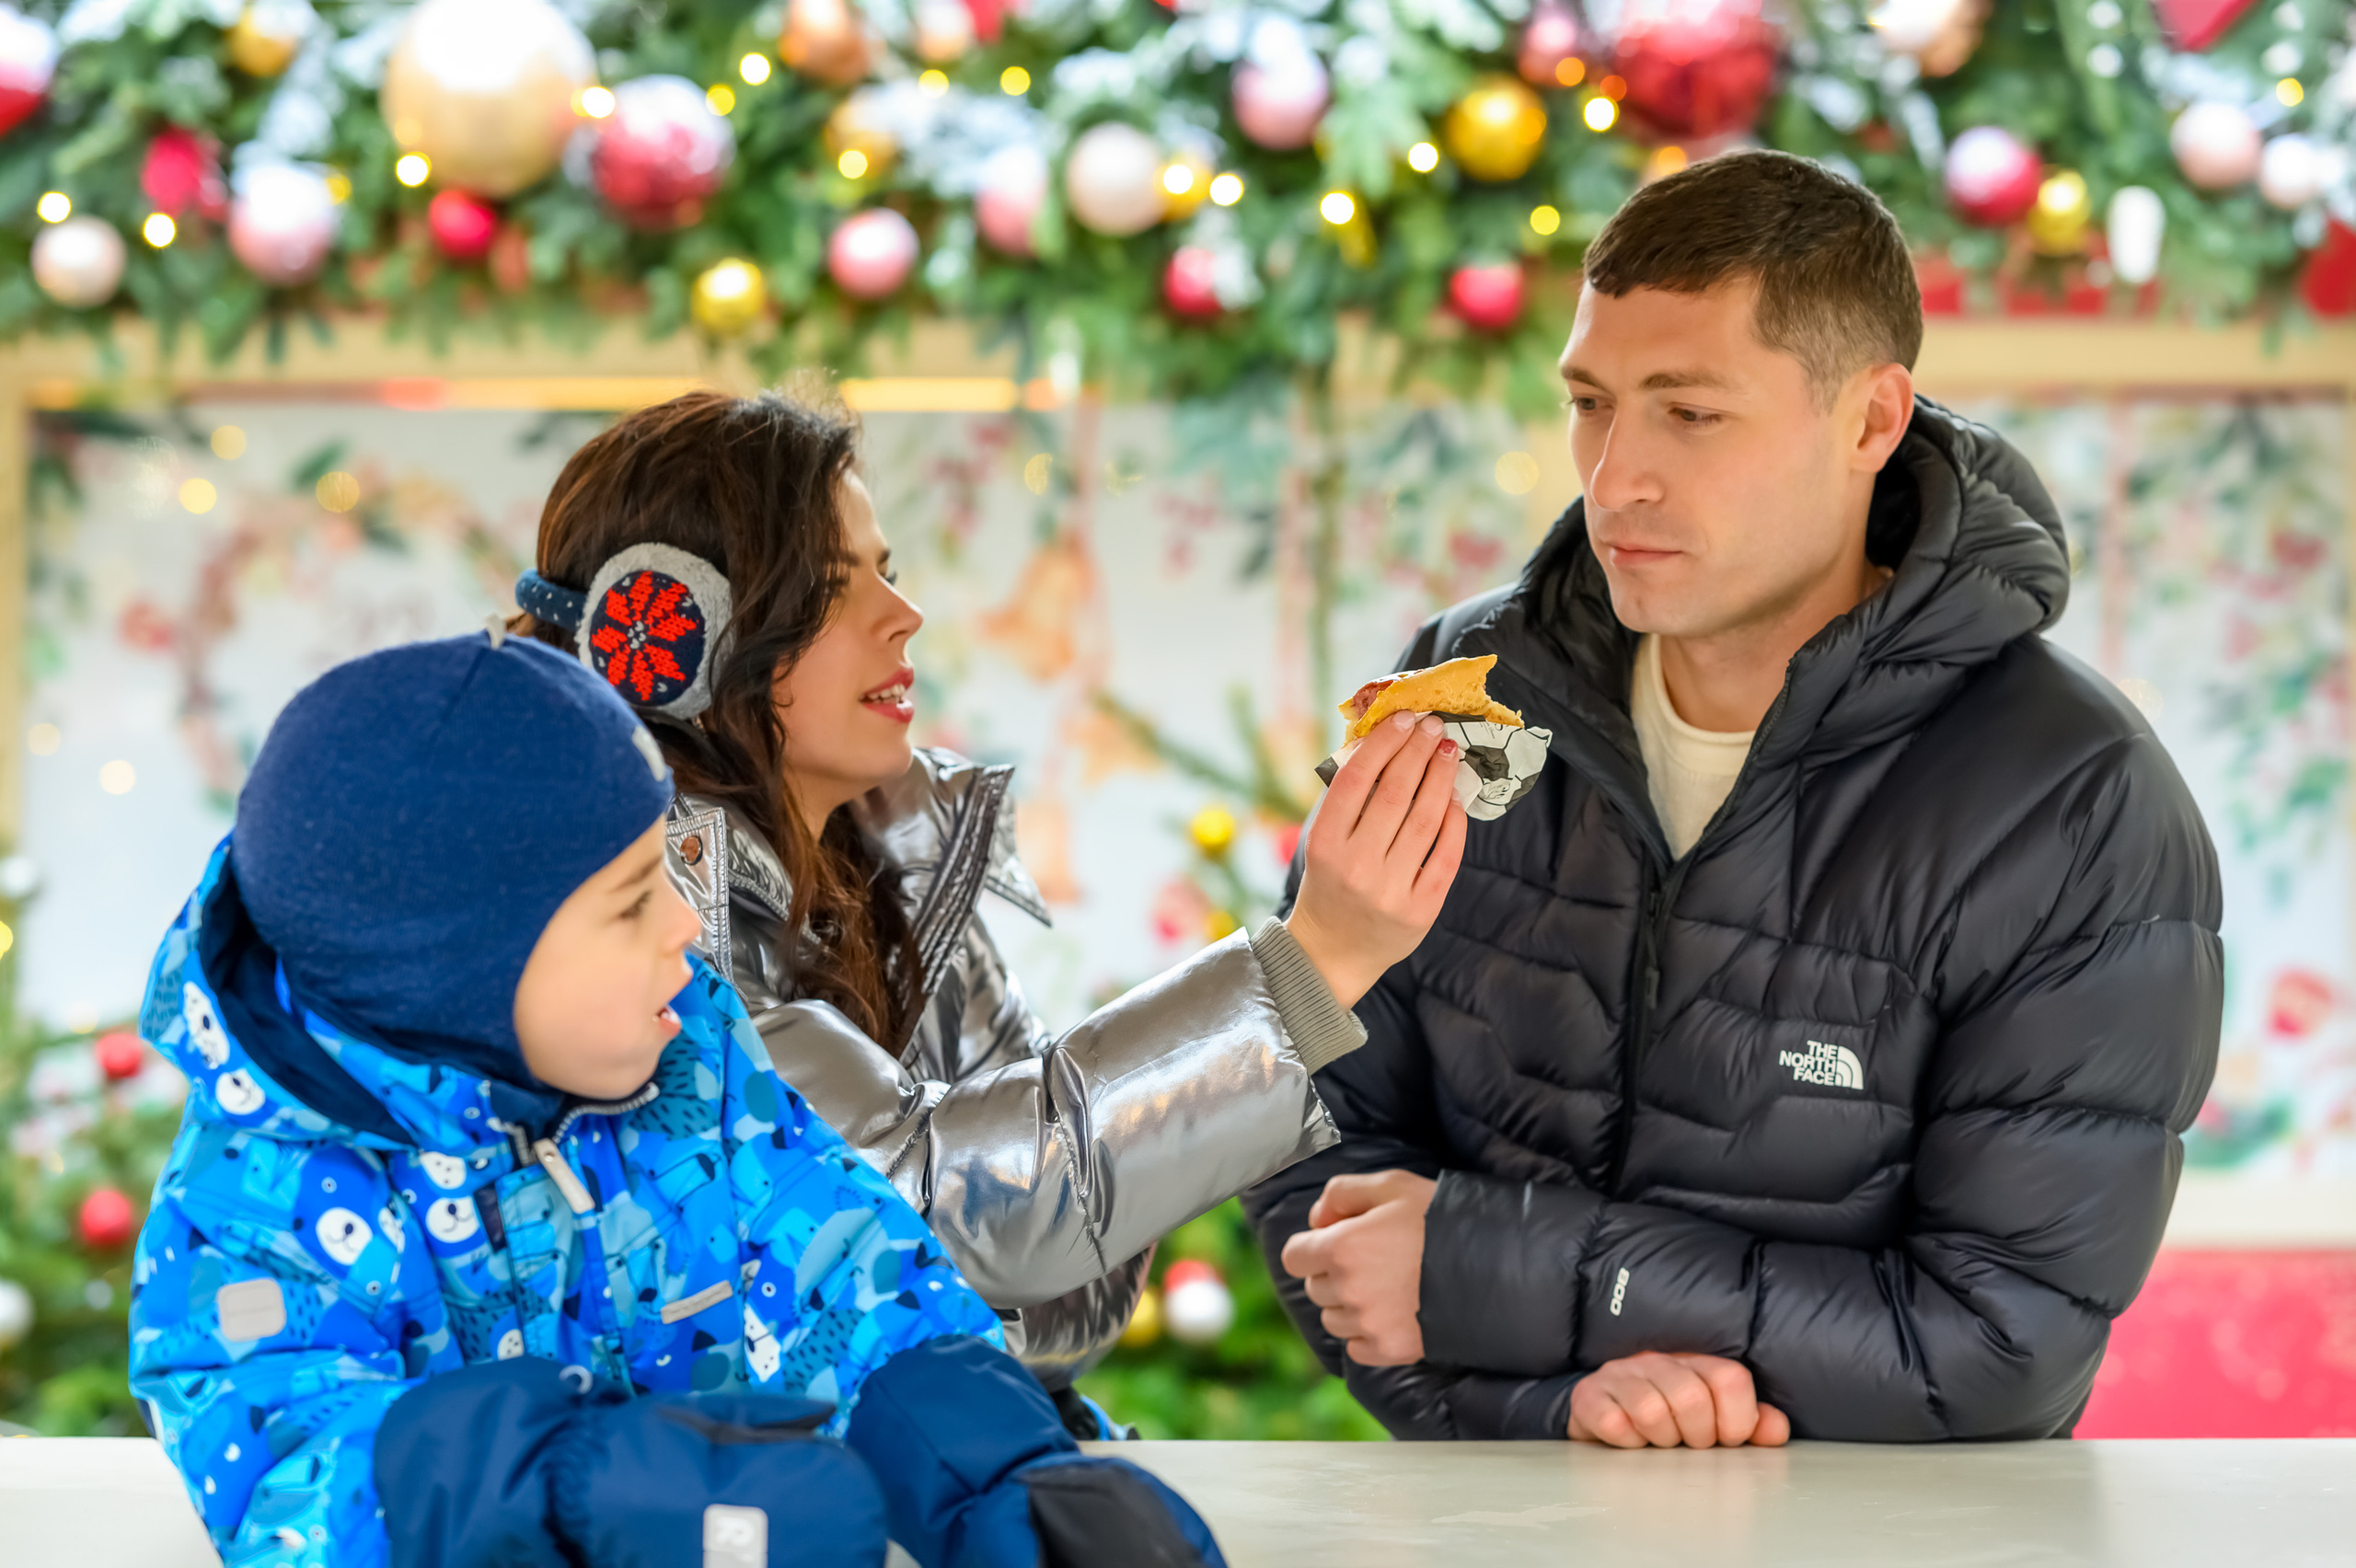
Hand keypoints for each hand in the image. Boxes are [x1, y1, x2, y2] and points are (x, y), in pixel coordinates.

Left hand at [1278, 1169, 1436, 1365]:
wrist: (1494, 1264)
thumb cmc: (1441, 1217)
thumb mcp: (1392, 1184)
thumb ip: (1343, 1193)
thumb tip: (1316, 1218)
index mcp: (1342, 1246)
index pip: (1294, 1256)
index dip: (1311, 1247)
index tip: (1334, 1243)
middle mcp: (1348, 1289)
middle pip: (1315, 1287)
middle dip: (1334, 1273)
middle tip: (1372, 1261)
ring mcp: (1369, 1323)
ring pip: (1333, 1320)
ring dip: (1348, 1306)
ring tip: (1385, 1287)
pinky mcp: (1391, 1350)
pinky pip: (1357, 1348)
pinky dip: (1367, 1334)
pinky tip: (1393, 1314)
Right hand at [1285, 712, 1469, 1008]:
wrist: (1332, 952)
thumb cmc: (1329, 883)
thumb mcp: (1322, 842)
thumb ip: (1348, 800)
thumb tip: (1386, 743)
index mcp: (1324, 844)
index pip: (1357, 781)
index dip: (1384, 744)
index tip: (1404, 719)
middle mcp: (1356, 866)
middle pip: (1395, 794)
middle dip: (1418, 752)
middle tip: (1434, 726)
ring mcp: (1390, 890)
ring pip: (1425, 820)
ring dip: (1440, 778)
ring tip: (1448, 752)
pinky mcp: (1420, 910)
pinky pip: (1445, 855)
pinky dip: (1453, 821)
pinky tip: (1455, 797)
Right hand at [1566, 1353, 1791, 1448]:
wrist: (1602, 1410)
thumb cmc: (1666, 1417)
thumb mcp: (1712, 1418)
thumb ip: (1749, 1422)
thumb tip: (1776, 1430)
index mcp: (1694, 1363)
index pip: (1730, 1378)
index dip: (1738, 1419)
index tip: (1727, 1439)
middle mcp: (1657, 1361)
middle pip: (1692, 1397)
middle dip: (1697, 1436)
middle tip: (1688, 1444)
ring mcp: (1620, 1375)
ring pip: (1651, 1411)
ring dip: (1659, 1440)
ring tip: (1658, 1442)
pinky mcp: (1588, 1395)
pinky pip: (1612, 1423)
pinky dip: (1625, 1441)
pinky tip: (1629, 1440)